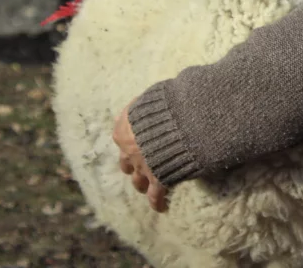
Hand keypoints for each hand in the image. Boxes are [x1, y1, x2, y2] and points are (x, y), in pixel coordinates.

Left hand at [113, 98, 168, 212]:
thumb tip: (159, 95)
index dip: (130, 138)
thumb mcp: (154, 95)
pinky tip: (162, 207)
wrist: (181, 121)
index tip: (137, 140)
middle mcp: (129, 149)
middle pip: (125, 162)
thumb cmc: (169, 102)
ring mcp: (142, 166)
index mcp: (124, 127)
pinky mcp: (158, 179)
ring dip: (141, 183)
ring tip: (146, 188)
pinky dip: (158, 202)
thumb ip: (151, 101)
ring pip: (137, 180)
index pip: (121, 134)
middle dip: (132, 165)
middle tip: (139, 166)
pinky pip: (156, 195)